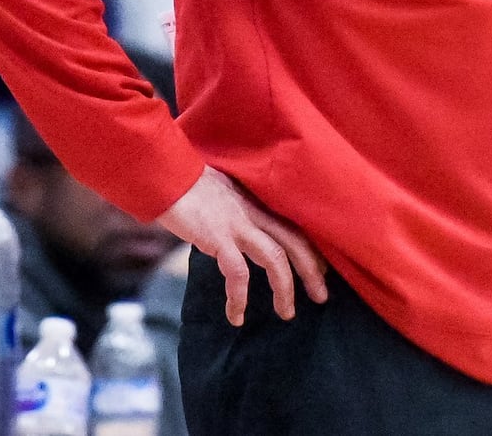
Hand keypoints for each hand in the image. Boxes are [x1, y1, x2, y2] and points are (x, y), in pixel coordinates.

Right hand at [156, 166, 328, 326]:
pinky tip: (236, 317)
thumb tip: (241, 226)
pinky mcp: (219, 237)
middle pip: (296, 242)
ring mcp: (239, 224)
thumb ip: (239, 208)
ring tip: (287, 314)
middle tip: (322, 297)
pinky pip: (238, 274)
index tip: (323, 270)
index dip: (313, 249)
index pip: (296, 226)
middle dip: (312, 271)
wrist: (168, 174)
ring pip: (276, 259)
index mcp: (259, 202)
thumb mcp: (225, 192)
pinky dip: (239, 299)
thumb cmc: (190, 182)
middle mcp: (256, 212)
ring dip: (284, 289)